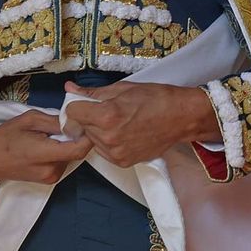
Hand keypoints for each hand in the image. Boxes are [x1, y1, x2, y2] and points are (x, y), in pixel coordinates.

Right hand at [0, 111, 90, 183]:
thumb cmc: (5, 137)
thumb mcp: (30, 120)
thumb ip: (55, 121)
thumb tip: (75, 121)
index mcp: (46, 154)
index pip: (80, 148)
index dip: (88, 135)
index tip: (87, 121)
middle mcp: (52, 170)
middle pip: (77, 151)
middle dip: (76, 137)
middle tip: (69, 122)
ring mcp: (51, 178)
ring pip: (70, 157)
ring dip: (68, 144)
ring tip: (54, 133)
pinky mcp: (48, 180)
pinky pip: (62, 162)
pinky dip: (60, 151)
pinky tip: (49, 143)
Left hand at [63, 82, 219, 166]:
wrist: (181, 117)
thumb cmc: (156, 98)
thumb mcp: (123, 89)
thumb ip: (92, 92)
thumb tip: (69, 89)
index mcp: (106, 115)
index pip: (72, 112)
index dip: (77, 105)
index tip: (85, 103)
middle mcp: (108, 137)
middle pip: (82, 127)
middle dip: (89, 118)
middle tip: (109, 110)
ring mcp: (116, 153)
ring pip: (92, 140)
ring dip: (98, 131)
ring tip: (119, 122)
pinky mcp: (123, 162)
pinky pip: (104, 151)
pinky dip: (108, 143)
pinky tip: (124, 133)